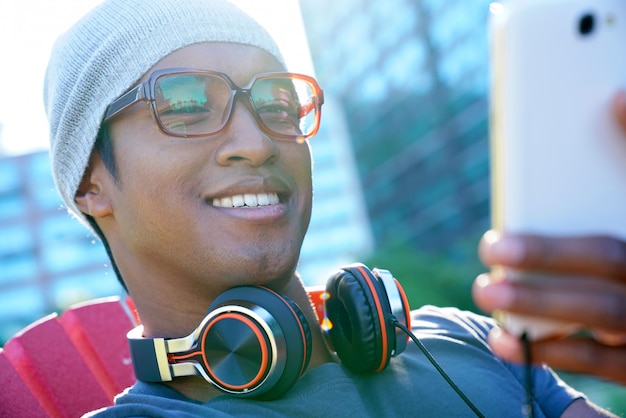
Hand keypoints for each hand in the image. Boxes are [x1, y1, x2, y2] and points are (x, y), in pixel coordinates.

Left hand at [472, 90, 625, 384]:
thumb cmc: (625, 245)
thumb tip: (615, 95)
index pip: (625, 200)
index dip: (610, 168)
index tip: (571, 144)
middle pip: (609, 257)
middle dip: (548, 255)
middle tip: (491, 247)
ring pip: (604, 311)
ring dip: (540, 303)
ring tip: (486, 291)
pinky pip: (604, 362)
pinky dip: (552, 352)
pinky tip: (503, 340)